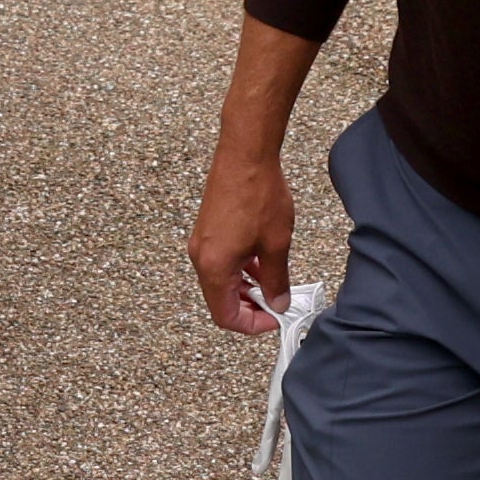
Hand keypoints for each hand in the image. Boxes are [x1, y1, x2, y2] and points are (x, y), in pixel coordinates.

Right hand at [184, 140, 295, 333]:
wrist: (245, 154)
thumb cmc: (258, 195)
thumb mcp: (276, 245)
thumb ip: (277, 281)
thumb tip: (278, 303)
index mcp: (214, 267)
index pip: (226, 316)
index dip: (253, 325)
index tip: (276, 319)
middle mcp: (201, 258)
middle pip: (221, 301)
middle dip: (250, 308)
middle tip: (278, 304)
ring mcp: (202, 243)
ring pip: (221, 281)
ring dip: (246, 288)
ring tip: (274, 282)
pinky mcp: (207, 230)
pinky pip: (221, 262)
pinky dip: (241, 269)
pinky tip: (262, 261)